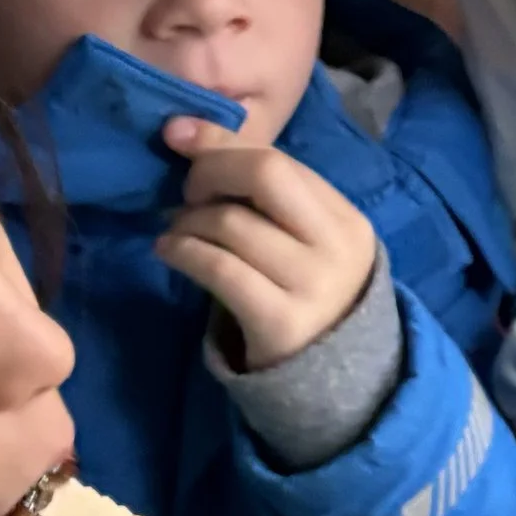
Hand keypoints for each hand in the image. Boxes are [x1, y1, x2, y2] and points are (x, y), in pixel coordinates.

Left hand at [156, 122, 378, 372]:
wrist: (331, 382)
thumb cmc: (301, 296)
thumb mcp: (298, 242)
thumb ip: (261, 195)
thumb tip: (185, 132)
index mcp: (346, 220)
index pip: (279, 160)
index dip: (221, 145)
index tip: (178, 140)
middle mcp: (337, 247)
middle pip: (266, 174)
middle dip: (211, 172)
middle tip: (186, 194)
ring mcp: (313, 286)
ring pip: (232, 224)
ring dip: (189, 221)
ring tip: (177, 231)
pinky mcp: (281, 322)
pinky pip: (219, 268)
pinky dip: (183, 252)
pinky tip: (169, 252)